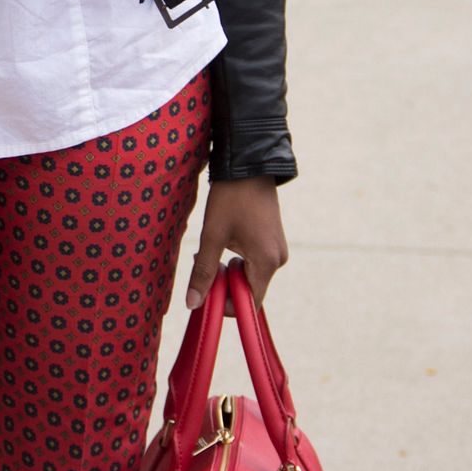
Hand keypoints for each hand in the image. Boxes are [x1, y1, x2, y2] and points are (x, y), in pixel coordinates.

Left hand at [186, 176, 287, 308]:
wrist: (249, 166)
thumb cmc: (230, 199)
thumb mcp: (212, 235)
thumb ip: (204, 271)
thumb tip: (193, 304)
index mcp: (266, 262)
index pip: (249, 303)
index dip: (226, 303)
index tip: (205, 288)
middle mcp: (278, 260)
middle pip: (249, 290)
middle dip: (225, 283)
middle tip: (203, 261)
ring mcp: (278, 251)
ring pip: (251, 276)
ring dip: (229, 271)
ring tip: (212, 247)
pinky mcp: (274, 242)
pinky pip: (256, 263)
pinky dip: (239, 261)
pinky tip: (225, 243)